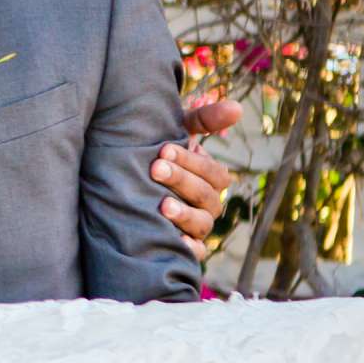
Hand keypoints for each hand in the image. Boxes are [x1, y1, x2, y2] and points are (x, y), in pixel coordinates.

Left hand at [154, 98, 239, 261]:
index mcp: (210, 179)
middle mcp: (208, 204)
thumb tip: (237, 108)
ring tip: (162, 205)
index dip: (192, 162)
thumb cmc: (158, 155)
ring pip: (201, 224)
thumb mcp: (177, 133)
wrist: (126, 179)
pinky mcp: (183, 247)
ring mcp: (197, 227)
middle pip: (206, 196)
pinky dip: (188, 250)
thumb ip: (204, 119)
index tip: (163, 149)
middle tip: (155, 168)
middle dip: (181, 181)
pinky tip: (176, 243)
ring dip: (184, 215)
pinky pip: (195, 254)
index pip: (213, 173)